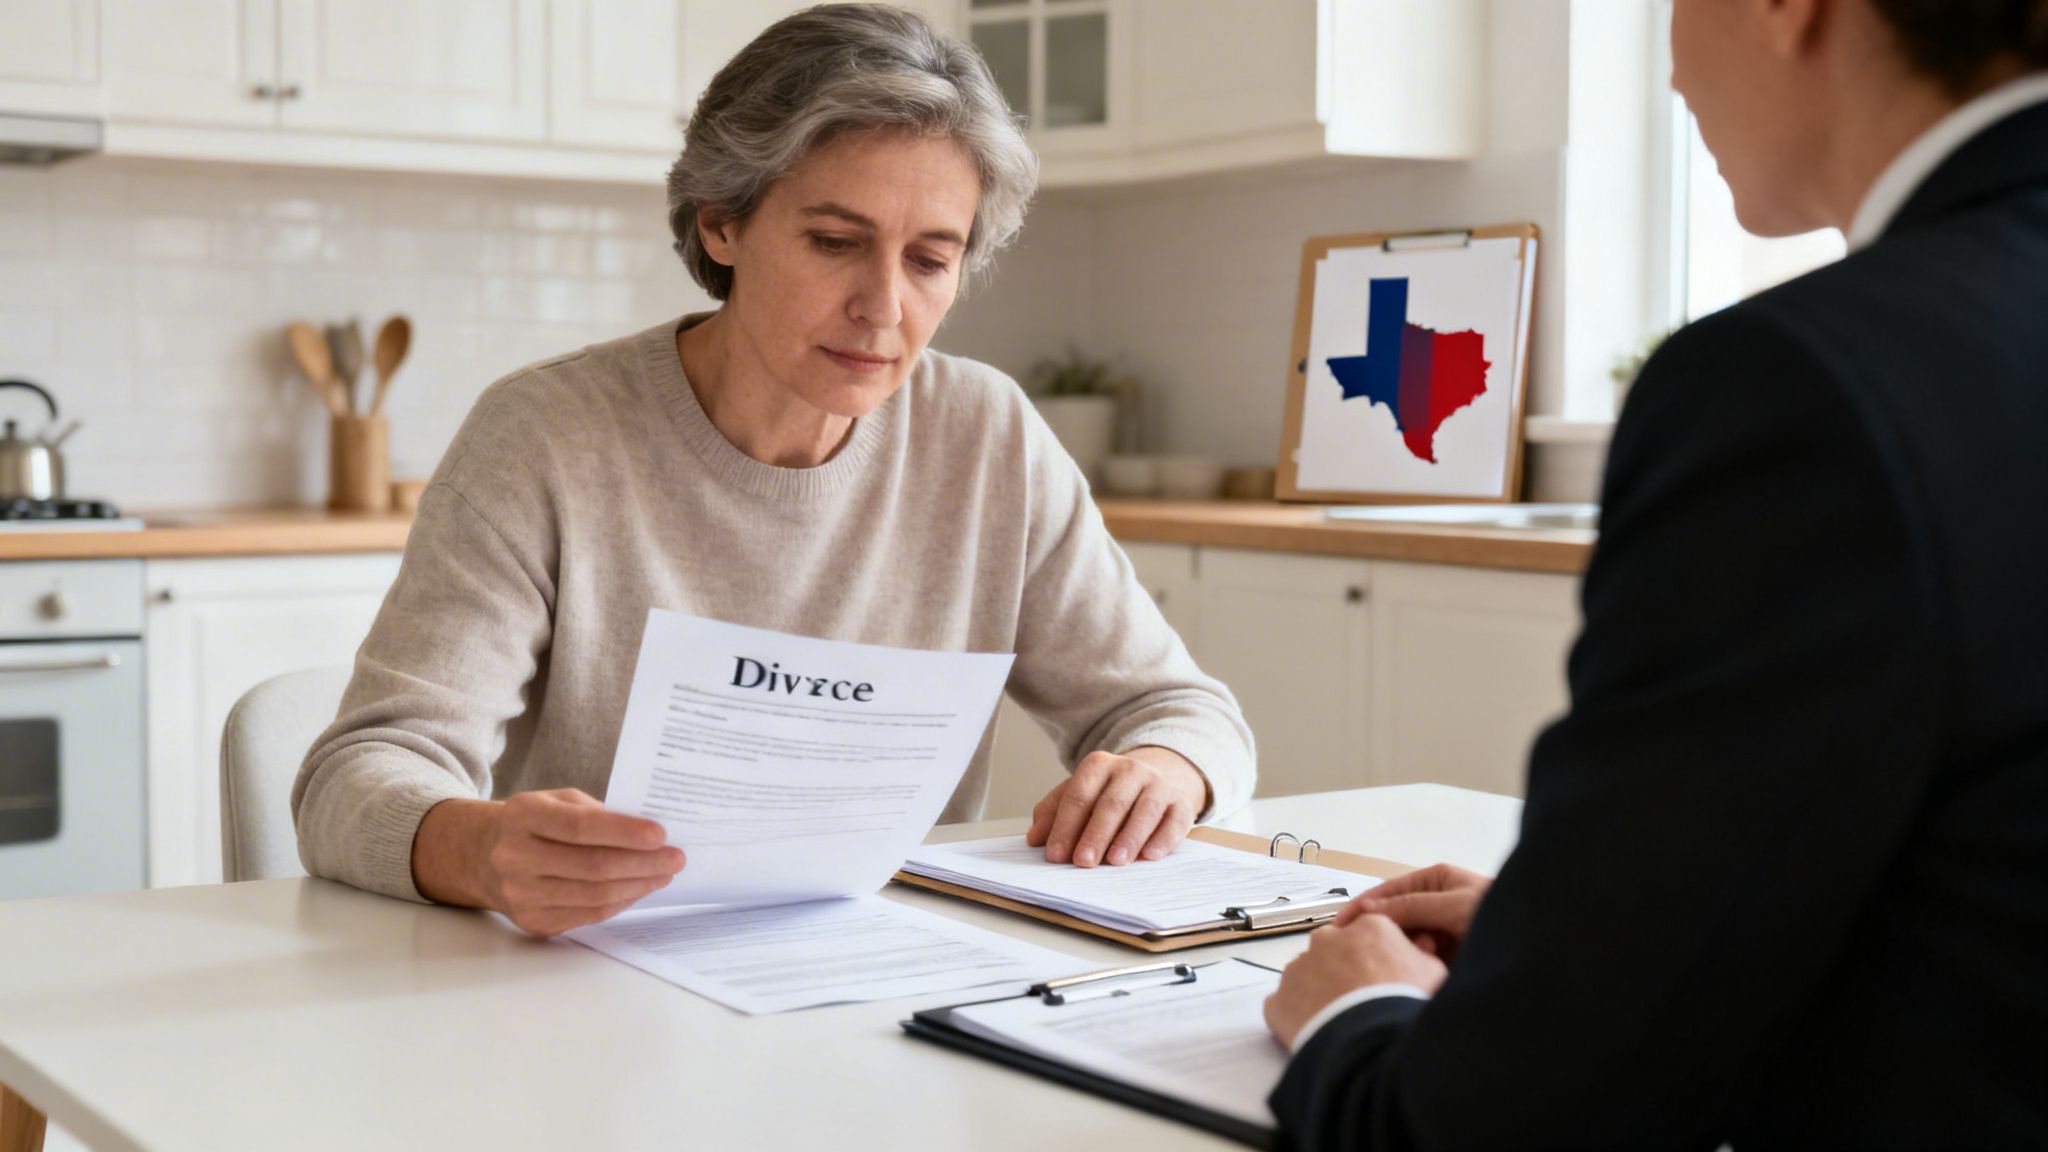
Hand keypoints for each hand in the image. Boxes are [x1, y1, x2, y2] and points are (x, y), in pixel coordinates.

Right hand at [415, 789, 685, 936]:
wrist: (482, 855)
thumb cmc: (533, 823)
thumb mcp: (556, 801)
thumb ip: (596, 813)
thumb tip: (647, 835)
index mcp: (522, 816)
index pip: (580, 827)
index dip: (623, 832)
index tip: (660, 834)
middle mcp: (515, 857)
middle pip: (592, 867)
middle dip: (642, 863)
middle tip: (675, 857)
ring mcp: (521, 895)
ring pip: (594, 895)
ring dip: (637, 886)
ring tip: (663, 873)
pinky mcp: (532, 921)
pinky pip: (588, 915)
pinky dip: (619, 902)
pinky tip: (638, 888)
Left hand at [1025, 746, 1209, 866]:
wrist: (1155, 780)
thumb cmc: (1108, 794)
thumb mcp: (1079, 795)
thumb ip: (1054, 813)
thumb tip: (1034, 838)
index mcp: (1099, 765)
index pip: (1079, 795)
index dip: (1065, 826)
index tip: (1055, 854)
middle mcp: (1131, 770)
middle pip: (1111, 804)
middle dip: (1096, 835)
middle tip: (1083, 862)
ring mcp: (1159, 785)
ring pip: (1144, 810)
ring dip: (1129, 838)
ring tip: (1115, 861)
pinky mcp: (1181, 803)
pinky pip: (1174, 821)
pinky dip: (1163, 839)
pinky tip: (1149, 856)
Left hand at [1263, 916, 1447, 1048]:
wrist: (1372, 1042)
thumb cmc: (1404, 1004)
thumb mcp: (1433, 973)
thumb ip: (1422, 953)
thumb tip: (1421, 943)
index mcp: (1367, 928)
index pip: (1370, 934)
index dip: (1378, 957)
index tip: (1383, 977)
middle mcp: (1327, 940)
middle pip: (1333, 950)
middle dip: (1343, 969)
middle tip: (1359, 999)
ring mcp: (1298, 969)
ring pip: (1306, 975)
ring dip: (1318, 991)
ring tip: (1339, 1019)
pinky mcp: (1277, 1000)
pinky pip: (1284, 1005)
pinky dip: (1296, 1016)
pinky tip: (1316, 1032)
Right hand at [1336, 863, 1491, 963]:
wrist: (1542, 947)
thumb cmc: (1502, 916)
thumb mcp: (1453, 905)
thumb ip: (1410, 906)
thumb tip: (1368, 910)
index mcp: (1436, 881)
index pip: (1387, 891)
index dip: (1361, 908)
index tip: (1336, 927)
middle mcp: (1436, 904)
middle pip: (1394, 919)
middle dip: (1384, 934)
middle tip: (1369, 951)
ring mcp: (1443, 933)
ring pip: (1406, 943)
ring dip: (1403, 953)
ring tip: (1408, 962)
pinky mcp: (1449, 960)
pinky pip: (1421, 963)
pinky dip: (1416, 968)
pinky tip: (1416, 975)